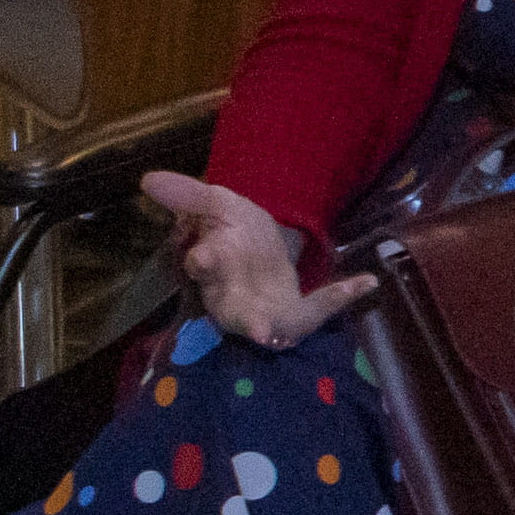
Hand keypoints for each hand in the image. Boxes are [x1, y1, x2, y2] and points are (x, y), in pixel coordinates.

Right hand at [135, 169, 372, 348]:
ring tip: (285, 336)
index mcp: (214, 261)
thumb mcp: (218, 204)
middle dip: (245, 321)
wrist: (261, 243)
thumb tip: (147, 178)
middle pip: (232, 310)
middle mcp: (232, 292)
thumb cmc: (234, 230)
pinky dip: (340, 298)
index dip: (202, 261)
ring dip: (279, 330)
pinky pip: (315, 311)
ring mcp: (261, 308)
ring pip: (266, 326)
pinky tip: (367, 282)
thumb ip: (189, 195)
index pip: (202, 263)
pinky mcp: (290, 315)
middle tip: (260, 331)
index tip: (201, 259)